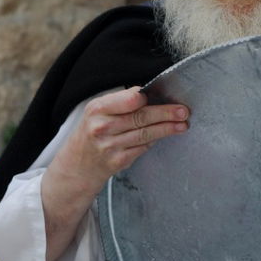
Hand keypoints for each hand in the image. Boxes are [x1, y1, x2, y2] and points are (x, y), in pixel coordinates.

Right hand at [55, 88, 189, 190]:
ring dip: (167, 129)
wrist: (77, 165)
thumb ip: (120, 102)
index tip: (161, 95)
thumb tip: (149, 95)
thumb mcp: (97, 111)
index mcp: (97, 109)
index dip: (146, 98)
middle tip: (183, 111)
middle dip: (166, 114)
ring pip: (146, 134)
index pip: (128, 100)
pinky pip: (142, 148)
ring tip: (182, 124)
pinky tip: (163, 135)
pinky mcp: (119, 161)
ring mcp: (111, 146)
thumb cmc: (91, 132)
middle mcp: (103, 127)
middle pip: (141, 117)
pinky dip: (154, 140)